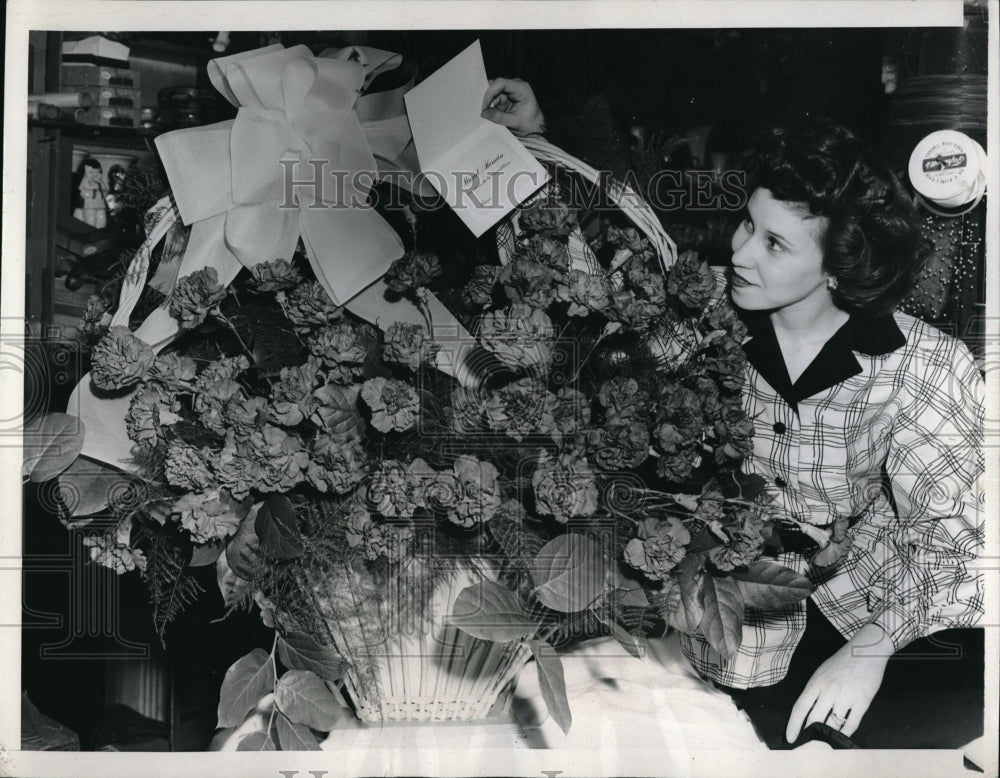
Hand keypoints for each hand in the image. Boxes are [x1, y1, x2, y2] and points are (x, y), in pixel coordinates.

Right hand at [481, 77, 544, 135]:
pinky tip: (490, 112)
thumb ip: (499, 117)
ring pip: (492, 91)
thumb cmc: (529, 124)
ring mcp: (509, 90)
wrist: (534, 128)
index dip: (490, 92)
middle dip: (488, 97)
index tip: (485, 106)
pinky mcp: (504, 96)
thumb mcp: (514, 122)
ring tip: (488, 113)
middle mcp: (515, 86)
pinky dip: (489, 104)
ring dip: (488, 102)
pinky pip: (493, 97)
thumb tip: (484, 112)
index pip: (501, 83)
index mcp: (522, 88)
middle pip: (495, 85)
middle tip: (484, 111)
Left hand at [785, 623, 890, 741]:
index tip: (790, 738)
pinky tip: (841, 737)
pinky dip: (845, 733)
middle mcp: (829, 690)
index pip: (800, 708)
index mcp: (816, 682)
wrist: (865, 651)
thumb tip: (807, 713)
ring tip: (824, 743)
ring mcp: (846, 697)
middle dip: (809, 734)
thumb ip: (814, 691)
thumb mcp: (821, 673)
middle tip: (808, 744)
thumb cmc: (841, 662)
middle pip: (814, 719)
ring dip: (827, 735)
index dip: (793, 725)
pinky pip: (852, 724)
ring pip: (833, 724)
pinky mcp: (862, 702)